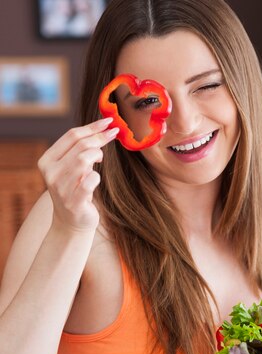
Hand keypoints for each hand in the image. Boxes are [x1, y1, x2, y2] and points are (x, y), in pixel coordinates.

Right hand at [37, 117, 118, 232]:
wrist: (71, 223)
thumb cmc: (76, 190)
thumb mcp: (72, 168)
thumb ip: (79, 150)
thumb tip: (102, 128)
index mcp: (47, 160)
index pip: (71, 136)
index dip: (92, 127)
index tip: (108, 121)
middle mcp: (50, 173)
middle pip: (79, 146)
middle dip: (99, 138)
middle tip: (114, 134)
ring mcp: (61, 188)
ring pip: (83, 159)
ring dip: (96, 156)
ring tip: (98, 161)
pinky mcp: (73, 201)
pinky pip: (90, 180)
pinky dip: (97, 177)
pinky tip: (95, 181)